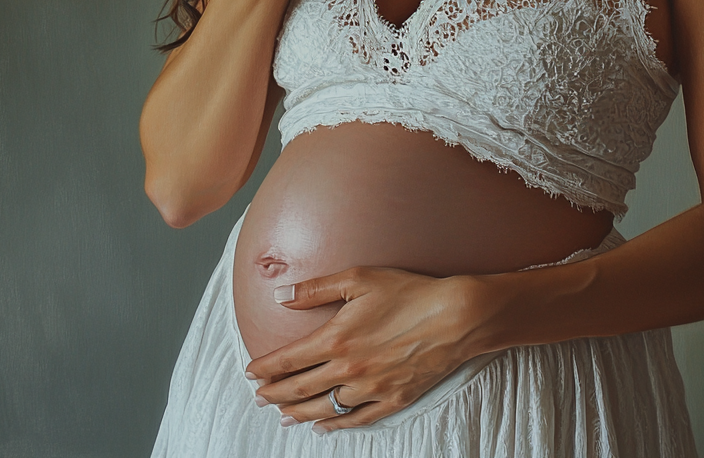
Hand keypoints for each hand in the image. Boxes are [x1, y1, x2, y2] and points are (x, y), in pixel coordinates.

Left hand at [246, 265, 481, 432]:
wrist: (453, 317)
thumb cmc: (407, 292)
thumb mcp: (358, 278)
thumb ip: (315, 289)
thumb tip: (280, 296)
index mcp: (336, 339)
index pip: (289, 360)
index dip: (266, 368)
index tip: (250, 372)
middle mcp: (348, 370)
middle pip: (300, 388)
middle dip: (274, 393)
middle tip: (258, 397)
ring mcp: (370, 389)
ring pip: (324, 408)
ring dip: (298, 412)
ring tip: (282, 415)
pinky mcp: (392, 400)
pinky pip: (356, 420)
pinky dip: (334, 425)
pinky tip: (322, 425)